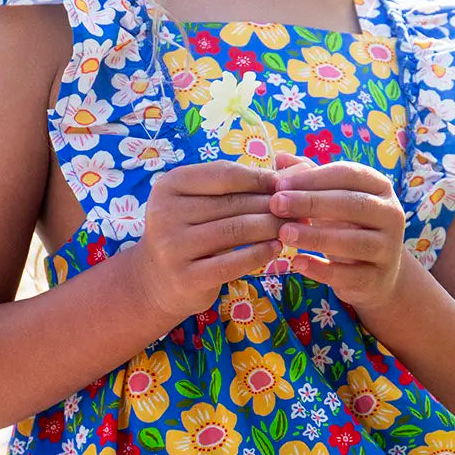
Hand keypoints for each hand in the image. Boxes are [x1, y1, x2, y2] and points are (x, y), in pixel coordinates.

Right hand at [133, 160, 283, 322]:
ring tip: (291, 227)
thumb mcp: (199, 203)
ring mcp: (173, 246)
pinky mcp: (186, 277)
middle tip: (297, 208)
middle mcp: (165, 213)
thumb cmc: (189, 233)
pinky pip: (233, 263)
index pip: (224, 174)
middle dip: (270, 204)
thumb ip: (233, 188)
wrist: (157, 281)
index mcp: (169, 185)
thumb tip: (286, 173)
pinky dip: (259, 254)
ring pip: (236, 230)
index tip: (285, 183)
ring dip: (270, 227)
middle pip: (232, 203)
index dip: (258, 178)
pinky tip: (276, 249)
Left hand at [268, 160, 406, 310]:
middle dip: (311, 203)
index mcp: (380, 187)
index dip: (313, 178)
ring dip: (316, 236)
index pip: (348, 174)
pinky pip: (349, 274)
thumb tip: (280, 158)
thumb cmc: (349, 226)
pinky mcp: (377, 279)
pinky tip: (297, 262)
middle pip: (351, 205)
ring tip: (284, 233)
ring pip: (353, 241)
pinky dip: (322, 270)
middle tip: (276, 204)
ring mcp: (388, 249)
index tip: (279, 183)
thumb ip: (309, 178)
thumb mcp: (332, 199)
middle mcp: (391, 215)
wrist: (377, 274)